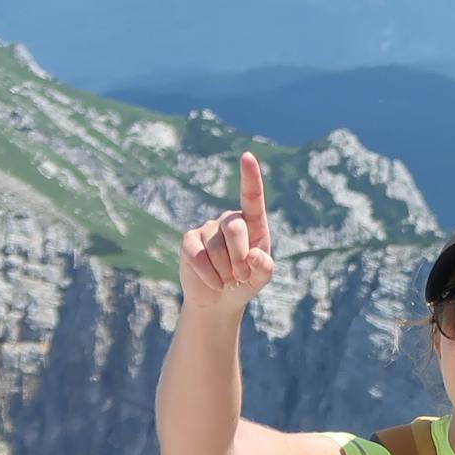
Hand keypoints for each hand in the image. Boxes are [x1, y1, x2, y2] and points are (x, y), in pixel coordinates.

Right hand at [179, 152, 274, 311]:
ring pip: (217, 248)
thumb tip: (254, 255)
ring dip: (226, 272)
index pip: (252, 197)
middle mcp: (229, 220)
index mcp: (253, 224)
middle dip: (241, 259)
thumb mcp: (263, 277)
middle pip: (235, 229)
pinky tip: (214, 282)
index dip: (249, 177)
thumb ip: (265, 267)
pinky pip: (198, 257)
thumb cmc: (246, 281)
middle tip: (241, 277)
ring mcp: (207, 229)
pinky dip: (210, 275)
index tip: (247, 155)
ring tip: (228, 280)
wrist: (221, 299)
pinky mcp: (189, 241)